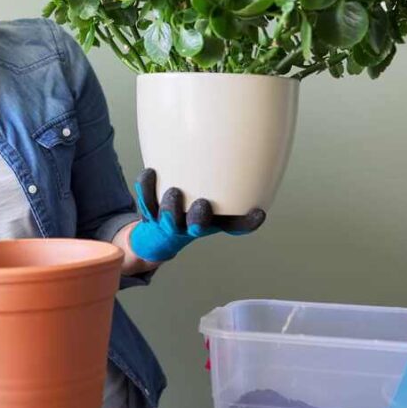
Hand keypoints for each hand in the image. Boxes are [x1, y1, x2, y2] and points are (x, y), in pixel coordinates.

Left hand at [128, 168, 265, 262]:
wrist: (159, 234)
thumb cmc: (194, 215)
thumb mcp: (218, 213)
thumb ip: (237, 206)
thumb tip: (262, 199)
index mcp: (211, 223)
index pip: (232, 226)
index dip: (244, 223)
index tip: (256, 213)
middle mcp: (189, 225)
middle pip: (194, 227)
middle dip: (198, 219)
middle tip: (202, 205)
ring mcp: (166, 219)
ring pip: (167, 217)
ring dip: (170, 207)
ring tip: (173, 191)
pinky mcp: (148, 209)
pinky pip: (144, 199)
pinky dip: (145, 187)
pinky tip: (150, 173)